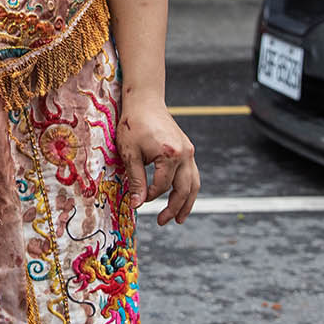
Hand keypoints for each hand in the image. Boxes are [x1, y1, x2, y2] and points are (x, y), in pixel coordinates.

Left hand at [119, 96, 199, 224]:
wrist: (145, 101)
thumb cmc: (133, 125)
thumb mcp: (130, 154)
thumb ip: (135, 181)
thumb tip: (136, 205)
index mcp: (170, 155)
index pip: (161, 186)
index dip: (149, 197)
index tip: (137, 202)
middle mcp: (184, 154)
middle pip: (184, 190)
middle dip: (174, 208)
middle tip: (163, 222)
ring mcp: (189, 152)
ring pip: (194, 184)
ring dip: (187, 203)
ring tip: (178, 219)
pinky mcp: (188, 149)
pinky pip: (193, 174)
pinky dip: (189, 189)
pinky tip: (181, 198)